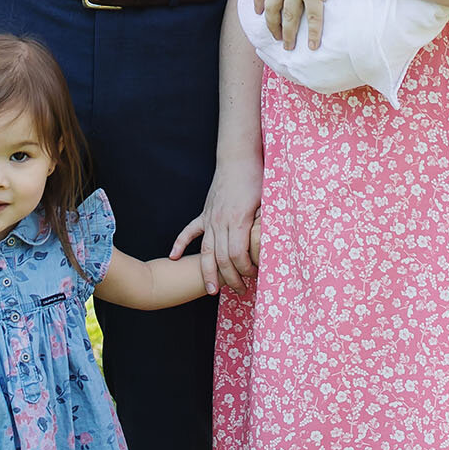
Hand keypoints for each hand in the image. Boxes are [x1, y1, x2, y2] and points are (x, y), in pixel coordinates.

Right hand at [170, 157, 263, 293]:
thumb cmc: (256, 179)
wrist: (238, 158)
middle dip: (230, 278)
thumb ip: (267, 224)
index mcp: (238, 220)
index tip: (254, 275)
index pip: (237, 254)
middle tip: (240, 291)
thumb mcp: (268, 201)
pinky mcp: (204, 213)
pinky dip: (181, 244)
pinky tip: (174, 258)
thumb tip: (273, 245)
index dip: (245, 269)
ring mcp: (210, 217)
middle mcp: (221, 221)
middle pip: (221, 258)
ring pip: (206, 251)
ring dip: (208, 273)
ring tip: (211, 291)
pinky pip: (189, 231)